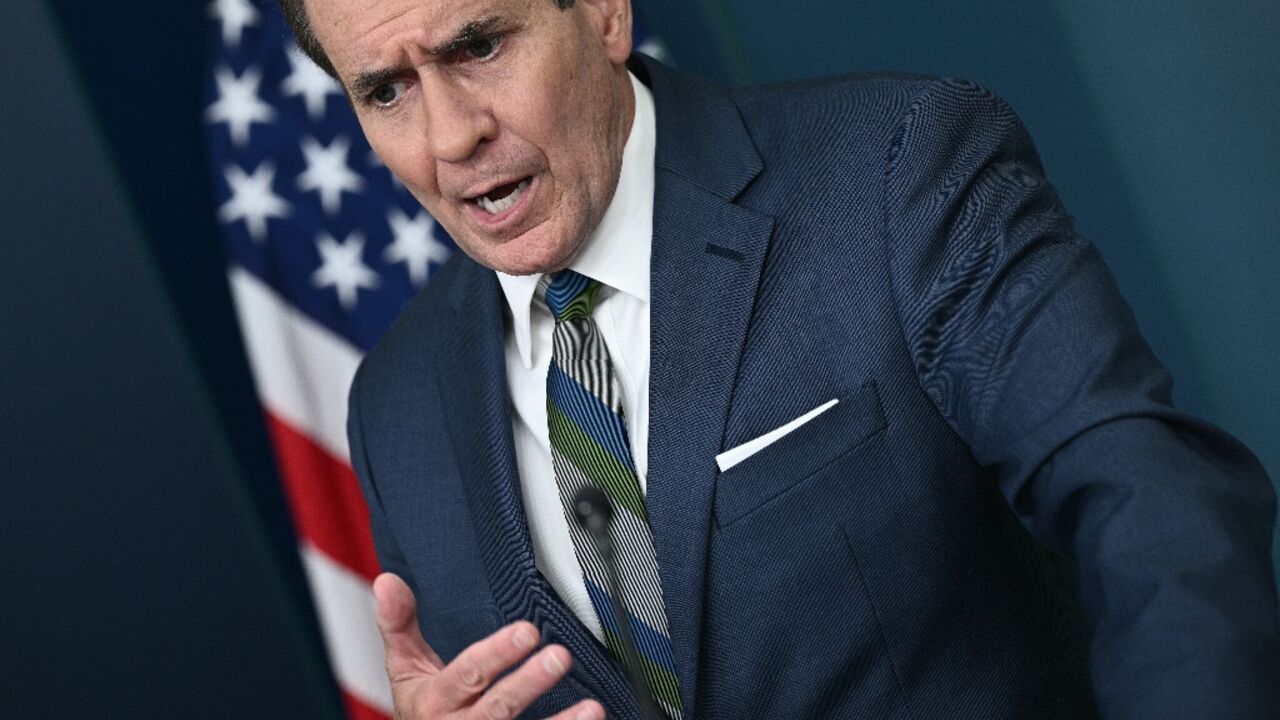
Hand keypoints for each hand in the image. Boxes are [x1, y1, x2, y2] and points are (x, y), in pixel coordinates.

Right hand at [373, 573, 604, 719]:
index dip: (497, 654)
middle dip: (529, 683)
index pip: (467, 675)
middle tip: (560, 656)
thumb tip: (388, 580)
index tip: (527, 632)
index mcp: (435, 700)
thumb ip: (399, 624)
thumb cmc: (422, 708)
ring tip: (591, 707)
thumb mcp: (404, 668)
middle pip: (497, 707)